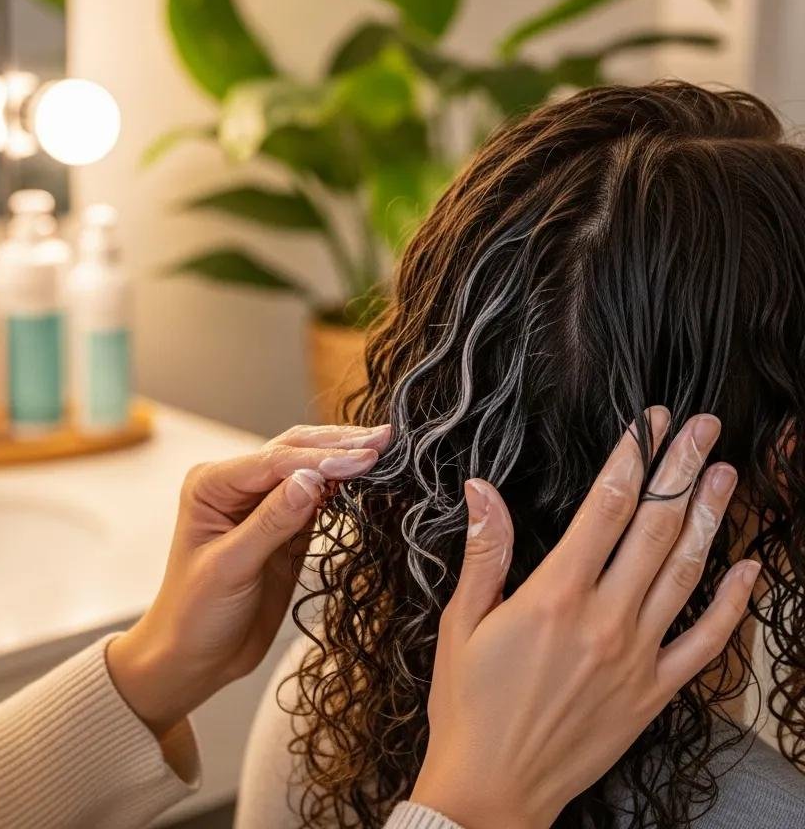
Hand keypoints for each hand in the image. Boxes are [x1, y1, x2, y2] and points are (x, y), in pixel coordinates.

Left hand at [106, 422, 389, 735]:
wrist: (195, 658)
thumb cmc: (195, 615)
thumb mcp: (231, 568)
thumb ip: (272, 522)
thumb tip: (313, 478)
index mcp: (211, 484)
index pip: (275, 461)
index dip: (321, 458)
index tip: (363, 459)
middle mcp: (235, 485)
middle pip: (293, 451)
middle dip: (338, 445)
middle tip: (385, 438)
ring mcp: (261, 503)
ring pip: (308, 467)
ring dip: (343, 457)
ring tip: (385, 446)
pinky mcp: (285, 526)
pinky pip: (317, 497)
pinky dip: (342, 486)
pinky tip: (367, 476)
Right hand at [410, 407, 759, 828]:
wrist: (494, 789)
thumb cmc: (469, 703)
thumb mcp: (462, 621)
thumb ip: (484, 551)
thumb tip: (482, 489)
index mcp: (555, 595)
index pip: (607, 507)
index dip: (632, 457)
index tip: (648, 423)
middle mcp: (606, 619)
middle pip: (656, 528)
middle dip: (682, 470)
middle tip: (702, 428)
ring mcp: (638, 657)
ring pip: (686, 573)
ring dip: (710, 517)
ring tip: (727, 474)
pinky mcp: (654, 692)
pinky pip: (705, 642)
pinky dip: (733, 604)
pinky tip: (750, 569)